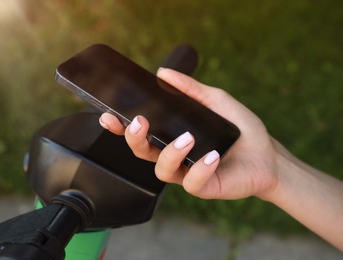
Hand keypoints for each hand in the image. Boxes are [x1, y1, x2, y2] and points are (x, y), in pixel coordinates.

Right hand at [99, 68, 278, 199]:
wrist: (267, 156)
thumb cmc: (240, 130)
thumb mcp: (216, 101)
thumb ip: (191, 89)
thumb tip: (163, 73)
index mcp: (172, 136)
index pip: (141, 133)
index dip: (121, 127)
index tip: (109, 115)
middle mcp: (175, 156)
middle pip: (142, 152)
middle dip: (134, 139)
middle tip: (139, 122)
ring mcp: (187, 173)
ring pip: (162, 170)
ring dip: (170, 153)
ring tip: (187, 138)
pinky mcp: (204, 187)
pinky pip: (192, 182)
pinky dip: (200, 168)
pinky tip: (212, 156)